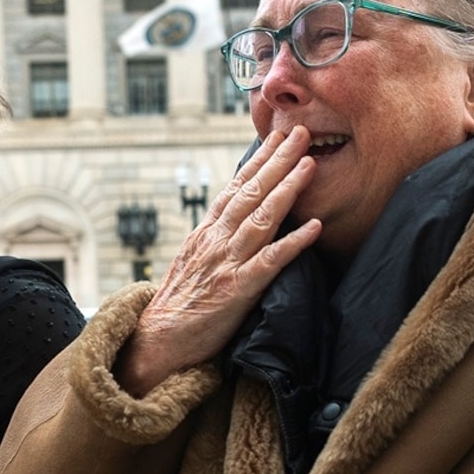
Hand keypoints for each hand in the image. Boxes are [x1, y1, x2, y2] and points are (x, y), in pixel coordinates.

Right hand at [116, 126, 321, 395]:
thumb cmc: (179, 305)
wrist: (158, 341)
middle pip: (251, 192)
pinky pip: (271, 262)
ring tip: (309, 165)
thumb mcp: (193, 261)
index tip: (278, 137)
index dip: (259, 160)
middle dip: (278, 160)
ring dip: (288, 189)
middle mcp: (216, 240)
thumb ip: (214, 238)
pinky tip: (315, 227)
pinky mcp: (238, 290)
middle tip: (300, 132)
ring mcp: (228, 263)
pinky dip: (293, 243)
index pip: (236, 187)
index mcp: (207, 232)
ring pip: (262, 218)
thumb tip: (235, 219)